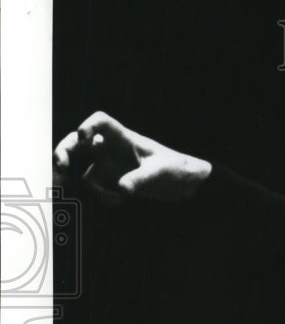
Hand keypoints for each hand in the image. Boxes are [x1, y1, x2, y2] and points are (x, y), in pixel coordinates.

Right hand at [53, 111, 211, 201]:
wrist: (184, 182)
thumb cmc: (176, 167)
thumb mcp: (161, 172)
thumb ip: (141, 179)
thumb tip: (121, 189)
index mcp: (124, 138)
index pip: (101, 122)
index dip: (88, 125)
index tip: (82, 137)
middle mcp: (111, 149)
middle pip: (77, 143)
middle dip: (64, 152)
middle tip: (61, 168)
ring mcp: (108, 165)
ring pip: (82, 171)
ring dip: (91, 187)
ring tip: (115, 199)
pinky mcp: (110, 181)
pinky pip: (95, 189)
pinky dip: (102, 197)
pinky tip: (121, 201)